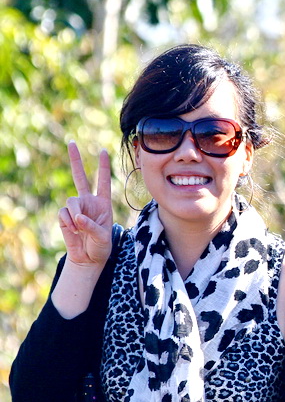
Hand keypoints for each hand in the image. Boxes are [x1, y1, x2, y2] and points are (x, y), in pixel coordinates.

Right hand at [58, 141, 113, 267]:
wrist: (88, 258)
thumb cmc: (101, 247)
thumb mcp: (103, 237)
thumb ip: (91, 226)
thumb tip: (77, 217)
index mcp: (103, 203)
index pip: (103, 181)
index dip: (103, 167)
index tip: (103, 150)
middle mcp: (88, 202)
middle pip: (80, 177)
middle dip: (76, 160)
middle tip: (71, 142)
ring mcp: (75, 208)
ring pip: (71, 201)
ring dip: (75, 214)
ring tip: (80, 227)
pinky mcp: (64, 217)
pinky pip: (63, 214)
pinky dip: (68, 222)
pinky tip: (73, 231)